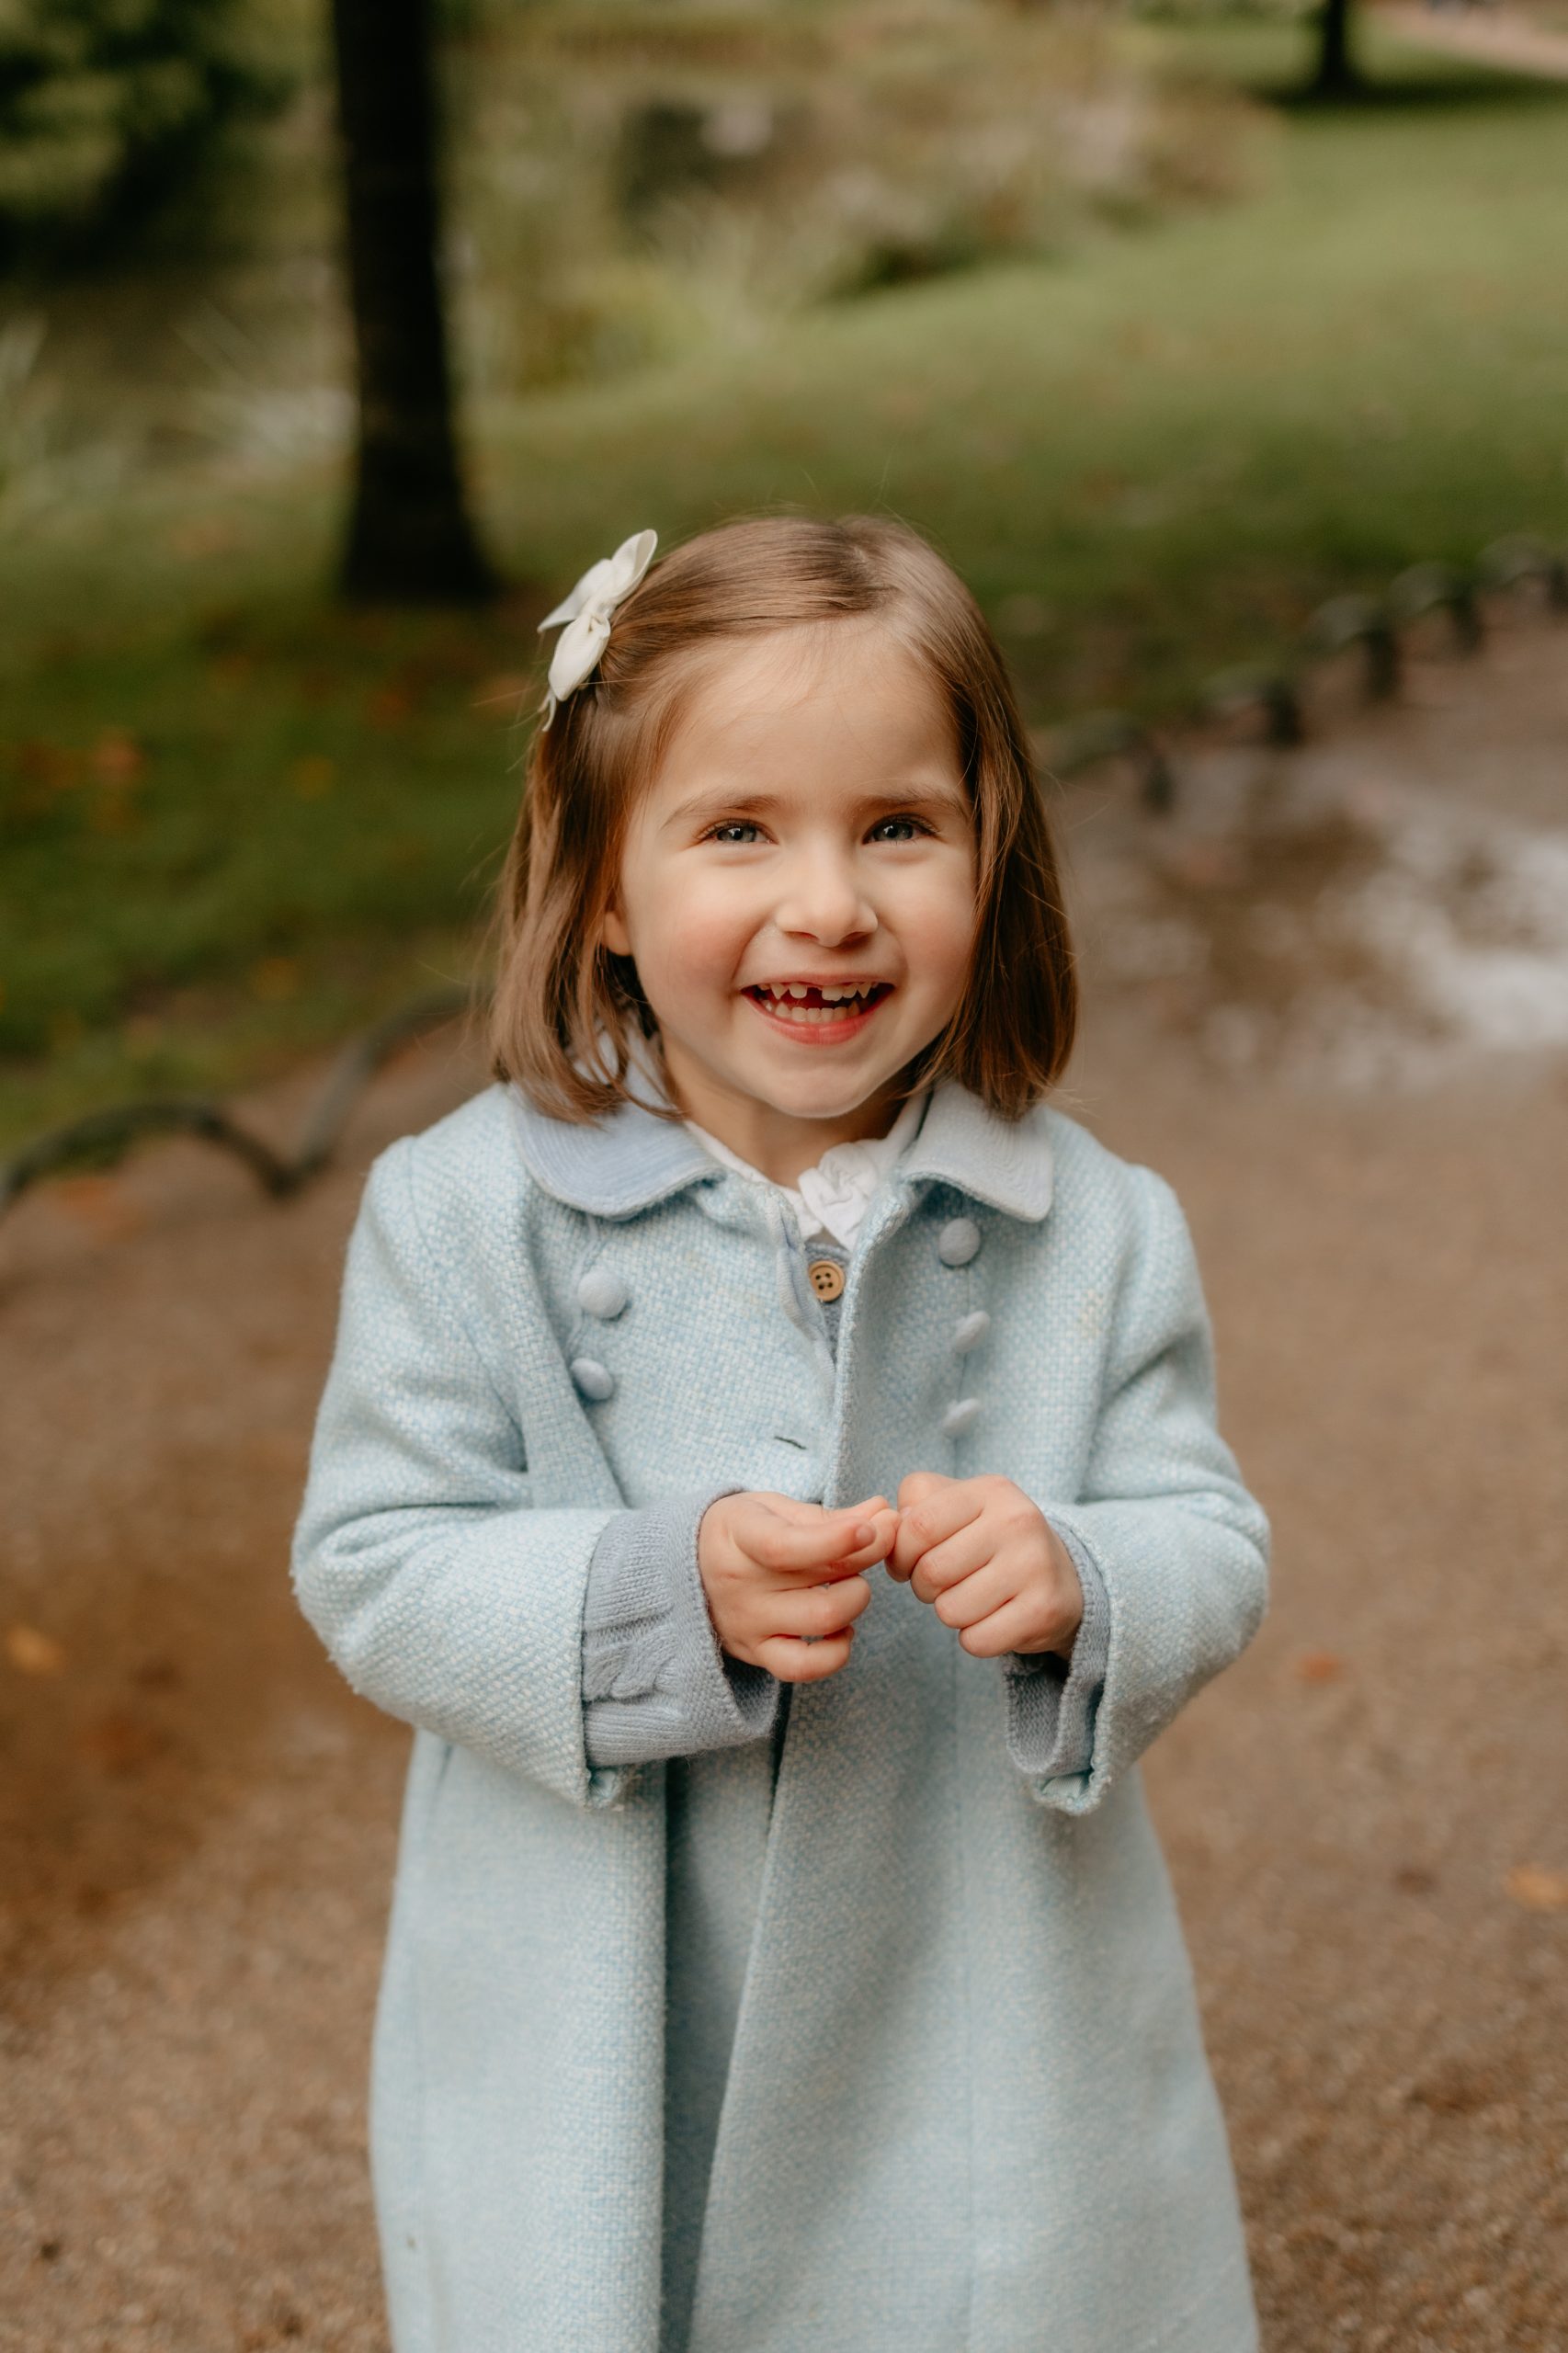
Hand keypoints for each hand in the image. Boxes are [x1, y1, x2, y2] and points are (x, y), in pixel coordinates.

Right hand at [698, 1492, 896, 1683]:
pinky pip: (804, 1667)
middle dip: (863, 1560)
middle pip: (819, 1581)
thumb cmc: (742, 1532)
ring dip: (855, 1599)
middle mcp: (738, 1583)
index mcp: (738, 1535)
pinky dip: (836, 1651)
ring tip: (851, 1585)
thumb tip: (885, 1514)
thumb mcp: (775, 1509)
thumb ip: (831, 1516)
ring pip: (822, 1621)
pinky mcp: (756, 1654)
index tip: (872, 1527)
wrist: (689, 1569)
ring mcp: (747, 1623)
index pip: (786, 1546)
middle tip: (870, 1546)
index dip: (836, 1539)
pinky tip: (842, 1628)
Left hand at [887, 1473, 1082, 1659]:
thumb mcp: (956, 1505)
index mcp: (990, 1491)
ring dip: (951, 1612)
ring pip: (950, 1610)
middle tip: (947, 1582)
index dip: (900, 1554)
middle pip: (930, 1572)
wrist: (1063, 1578)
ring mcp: (1035, 1567)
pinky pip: (976, 1641)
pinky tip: (994, 1619)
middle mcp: (1018, 1522)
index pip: (917, 1526)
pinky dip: (975, 1638)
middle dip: (924, 1587)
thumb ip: (914, 1506)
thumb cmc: (990, 1540)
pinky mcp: (1043, 1611)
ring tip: (974, 1597)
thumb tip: (890, 1531)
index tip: (908, 1563)